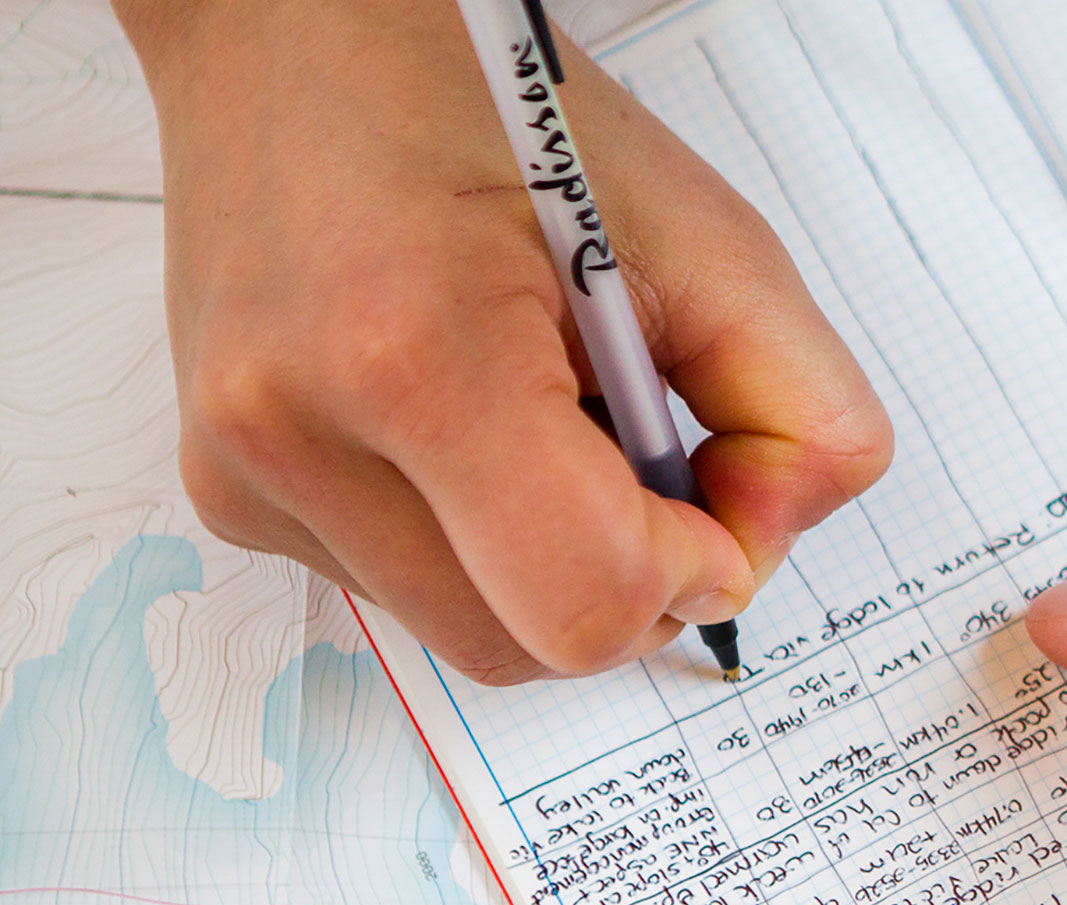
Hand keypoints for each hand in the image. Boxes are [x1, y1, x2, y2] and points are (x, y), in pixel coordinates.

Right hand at [118, 0, 890, 682]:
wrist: (297, 37)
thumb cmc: (496, 112)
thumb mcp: (709, 239)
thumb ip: (804, 414)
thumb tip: (770, 546)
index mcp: (412, 354)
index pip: (587, 603)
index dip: (691, 572)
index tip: (712, 491)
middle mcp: (295, 433)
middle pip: (533, 648)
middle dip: (628, 576)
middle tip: (641, 440)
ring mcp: (245, 475)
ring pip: (476, 637)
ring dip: (554, 561)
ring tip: (549, 410)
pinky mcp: (230, 495)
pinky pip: (411, 593)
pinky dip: (481, 541)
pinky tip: (475, 419)